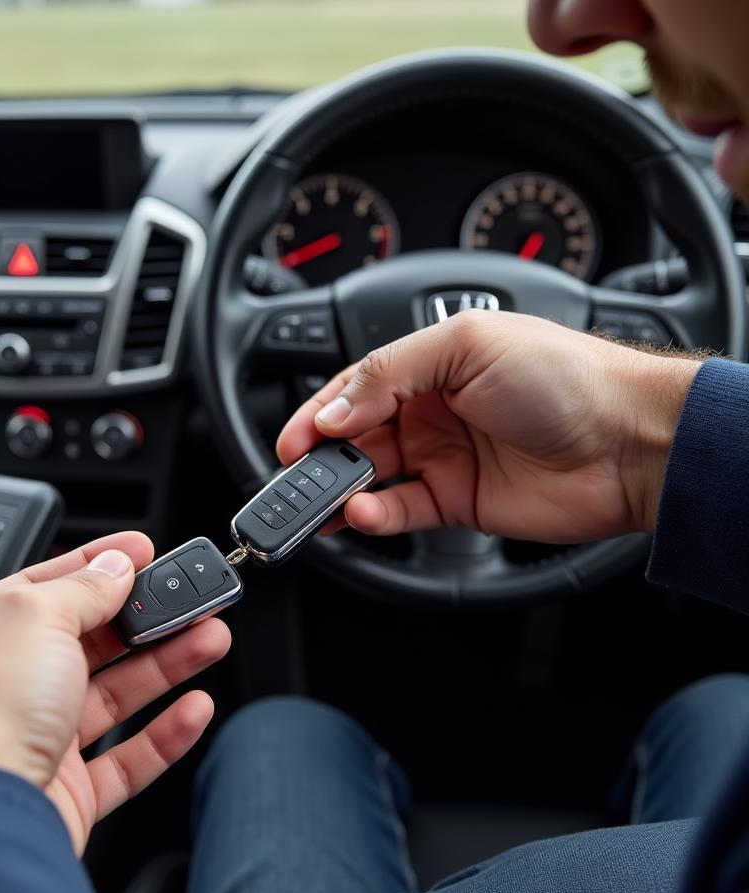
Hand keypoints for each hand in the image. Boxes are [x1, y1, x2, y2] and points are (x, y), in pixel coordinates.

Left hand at [0, 532, 230, 853]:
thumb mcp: (32, 616)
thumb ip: (81, 588)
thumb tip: (113, 567)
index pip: (40, 587)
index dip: (95, 565)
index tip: (141, 553)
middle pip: (85, 643)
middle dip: (143, 620)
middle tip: (189, 601)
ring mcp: (29, 742)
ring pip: (112, 697)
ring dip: (164, 666)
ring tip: (210, 639)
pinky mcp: (63, 794)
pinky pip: (124, 759)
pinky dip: (162, 734)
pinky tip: (193, 709)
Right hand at [278, 311, 703, 541]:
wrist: (631, 443)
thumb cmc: (568, 377)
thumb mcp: (468, 345)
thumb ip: (389, 373)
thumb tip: (332, 410)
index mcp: (430, 364)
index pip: (354, 388)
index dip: (317, 414)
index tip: (291, 440)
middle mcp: (432, 411)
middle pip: (355, 437)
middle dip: (321, 459)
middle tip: (296, 480)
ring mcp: (444, 459)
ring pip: (371, 479)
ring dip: (341, 492)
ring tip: (320, 504)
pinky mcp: (458, 503)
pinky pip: (402, 512)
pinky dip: (377, 518)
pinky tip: (364, 515)